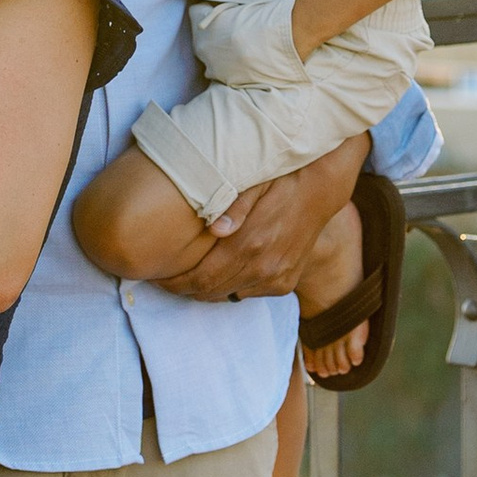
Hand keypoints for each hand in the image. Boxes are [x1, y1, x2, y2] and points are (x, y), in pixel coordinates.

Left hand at [149, 134, 367, 302]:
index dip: (174, 283)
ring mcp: (275, 278)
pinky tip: (223, 270)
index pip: (200, 278)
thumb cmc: (278, 180)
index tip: (156, 277)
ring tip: (189, 276)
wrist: (320, 189)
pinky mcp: (285, 283)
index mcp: (248, 245)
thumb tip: (213, 227)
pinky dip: (231, 285)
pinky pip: (248, 293)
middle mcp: (262, 267)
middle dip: (184, 288)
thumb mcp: (252, 183)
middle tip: (166, 279)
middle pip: (209, 292)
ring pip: (228, 295)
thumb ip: (232, 206)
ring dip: (206, 289)